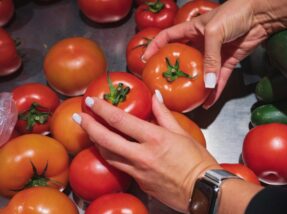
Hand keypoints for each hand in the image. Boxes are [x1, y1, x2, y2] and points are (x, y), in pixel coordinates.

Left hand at [73, 91, 220, 211]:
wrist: (203, 191)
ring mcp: (138, 171)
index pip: (121, 120)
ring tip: (91, 132)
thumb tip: (155, 97)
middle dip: (89, 126)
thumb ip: (164, 114)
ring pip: (108, 156)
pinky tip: (111, 150)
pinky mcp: (139, 183)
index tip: (92, 102)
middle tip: (79, 116)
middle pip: (106, 140)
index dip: (103, 110)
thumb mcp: (182, 133)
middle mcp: (142, 155)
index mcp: (155, 139)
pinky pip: (121, 167)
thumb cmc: (197, 161)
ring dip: (96, 142)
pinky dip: (113, 156)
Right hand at [143, 0, 286, 108]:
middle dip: (175, 73)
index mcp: (191, 29)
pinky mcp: (228, 61)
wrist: (261, 14)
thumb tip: (206, 83)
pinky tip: (209, 101)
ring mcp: (214, 53)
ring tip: (188, 101)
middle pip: (184, 59)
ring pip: (202, 73)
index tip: (144, 60)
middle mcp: (200, 42)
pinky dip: (215, 90)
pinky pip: (219, 79)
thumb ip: (209, 57)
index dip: (154, 46)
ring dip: (196, 86)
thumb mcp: (214, 32)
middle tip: (166, 86)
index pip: (167, 37)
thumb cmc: (235, 13)